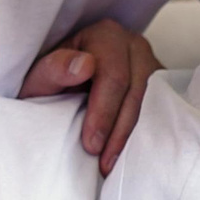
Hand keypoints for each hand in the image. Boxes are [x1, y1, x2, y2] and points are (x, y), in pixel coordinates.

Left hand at [19, 17, 162, 173]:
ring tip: (112, 163)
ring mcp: (150, 63)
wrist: (61, 84)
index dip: (104, 113)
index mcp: (105, 35)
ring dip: (132, 136)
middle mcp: (133, 45)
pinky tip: (128, 153)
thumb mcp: (40, 77)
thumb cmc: (50, 80)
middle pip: (136, 90)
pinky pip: (159, 108)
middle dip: (119, 131)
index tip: (91, 145)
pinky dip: (143, 132)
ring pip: (152, 102)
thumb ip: (54, 69)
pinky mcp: (158, 83)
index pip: (114, 76)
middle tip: (102, 162)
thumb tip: (84, 65)